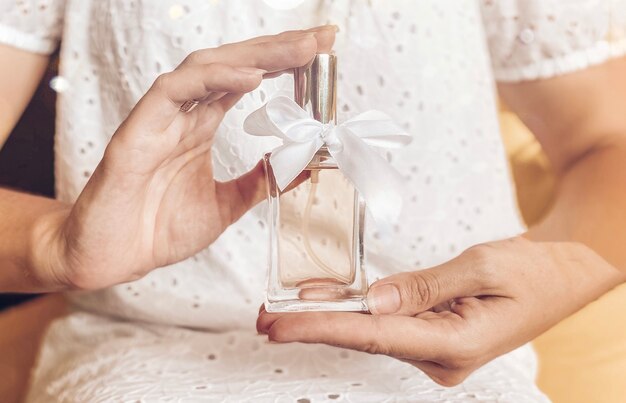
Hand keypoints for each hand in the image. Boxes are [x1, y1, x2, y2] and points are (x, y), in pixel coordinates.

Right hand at [32, 26, 336, 289]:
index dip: (282, 63)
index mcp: (200, 127)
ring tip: (298, 50)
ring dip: (255, 55)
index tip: (321, 53)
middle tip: (321, 38)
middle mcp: (183, 115)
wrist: (112, 259)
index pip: (244, 80)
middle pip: (233, 65)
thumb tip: (303, 166)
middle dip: (279, 48)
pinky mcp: (138, 130)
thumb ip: (260, 183)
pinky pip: (175, 91)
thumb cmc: (158, 230)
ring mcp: (160, 119)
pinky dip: (214, 79)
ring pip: (207, 67)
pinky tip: (252, 77)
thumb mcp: (226, 207)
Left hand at [257, 237, 624, 385]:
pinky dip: (356, 311)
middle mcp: (441, 356)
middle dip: (313, 327)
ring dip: (330, 318)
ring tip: (282, 308)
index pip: (374, 336)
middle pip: (365, 338)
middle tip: (264, 319)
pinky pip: (388, 323)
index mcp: (456, 345)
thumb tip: (372, 300)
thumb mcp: (481, 267)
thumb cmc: (533, 271)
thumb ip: (422, 286)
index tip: (278, 326)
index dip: (321, 329)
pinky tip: (325, 300)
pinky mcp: (434, 334)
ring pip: (372, 332)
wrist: (564, 274)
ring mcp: (438, 349)